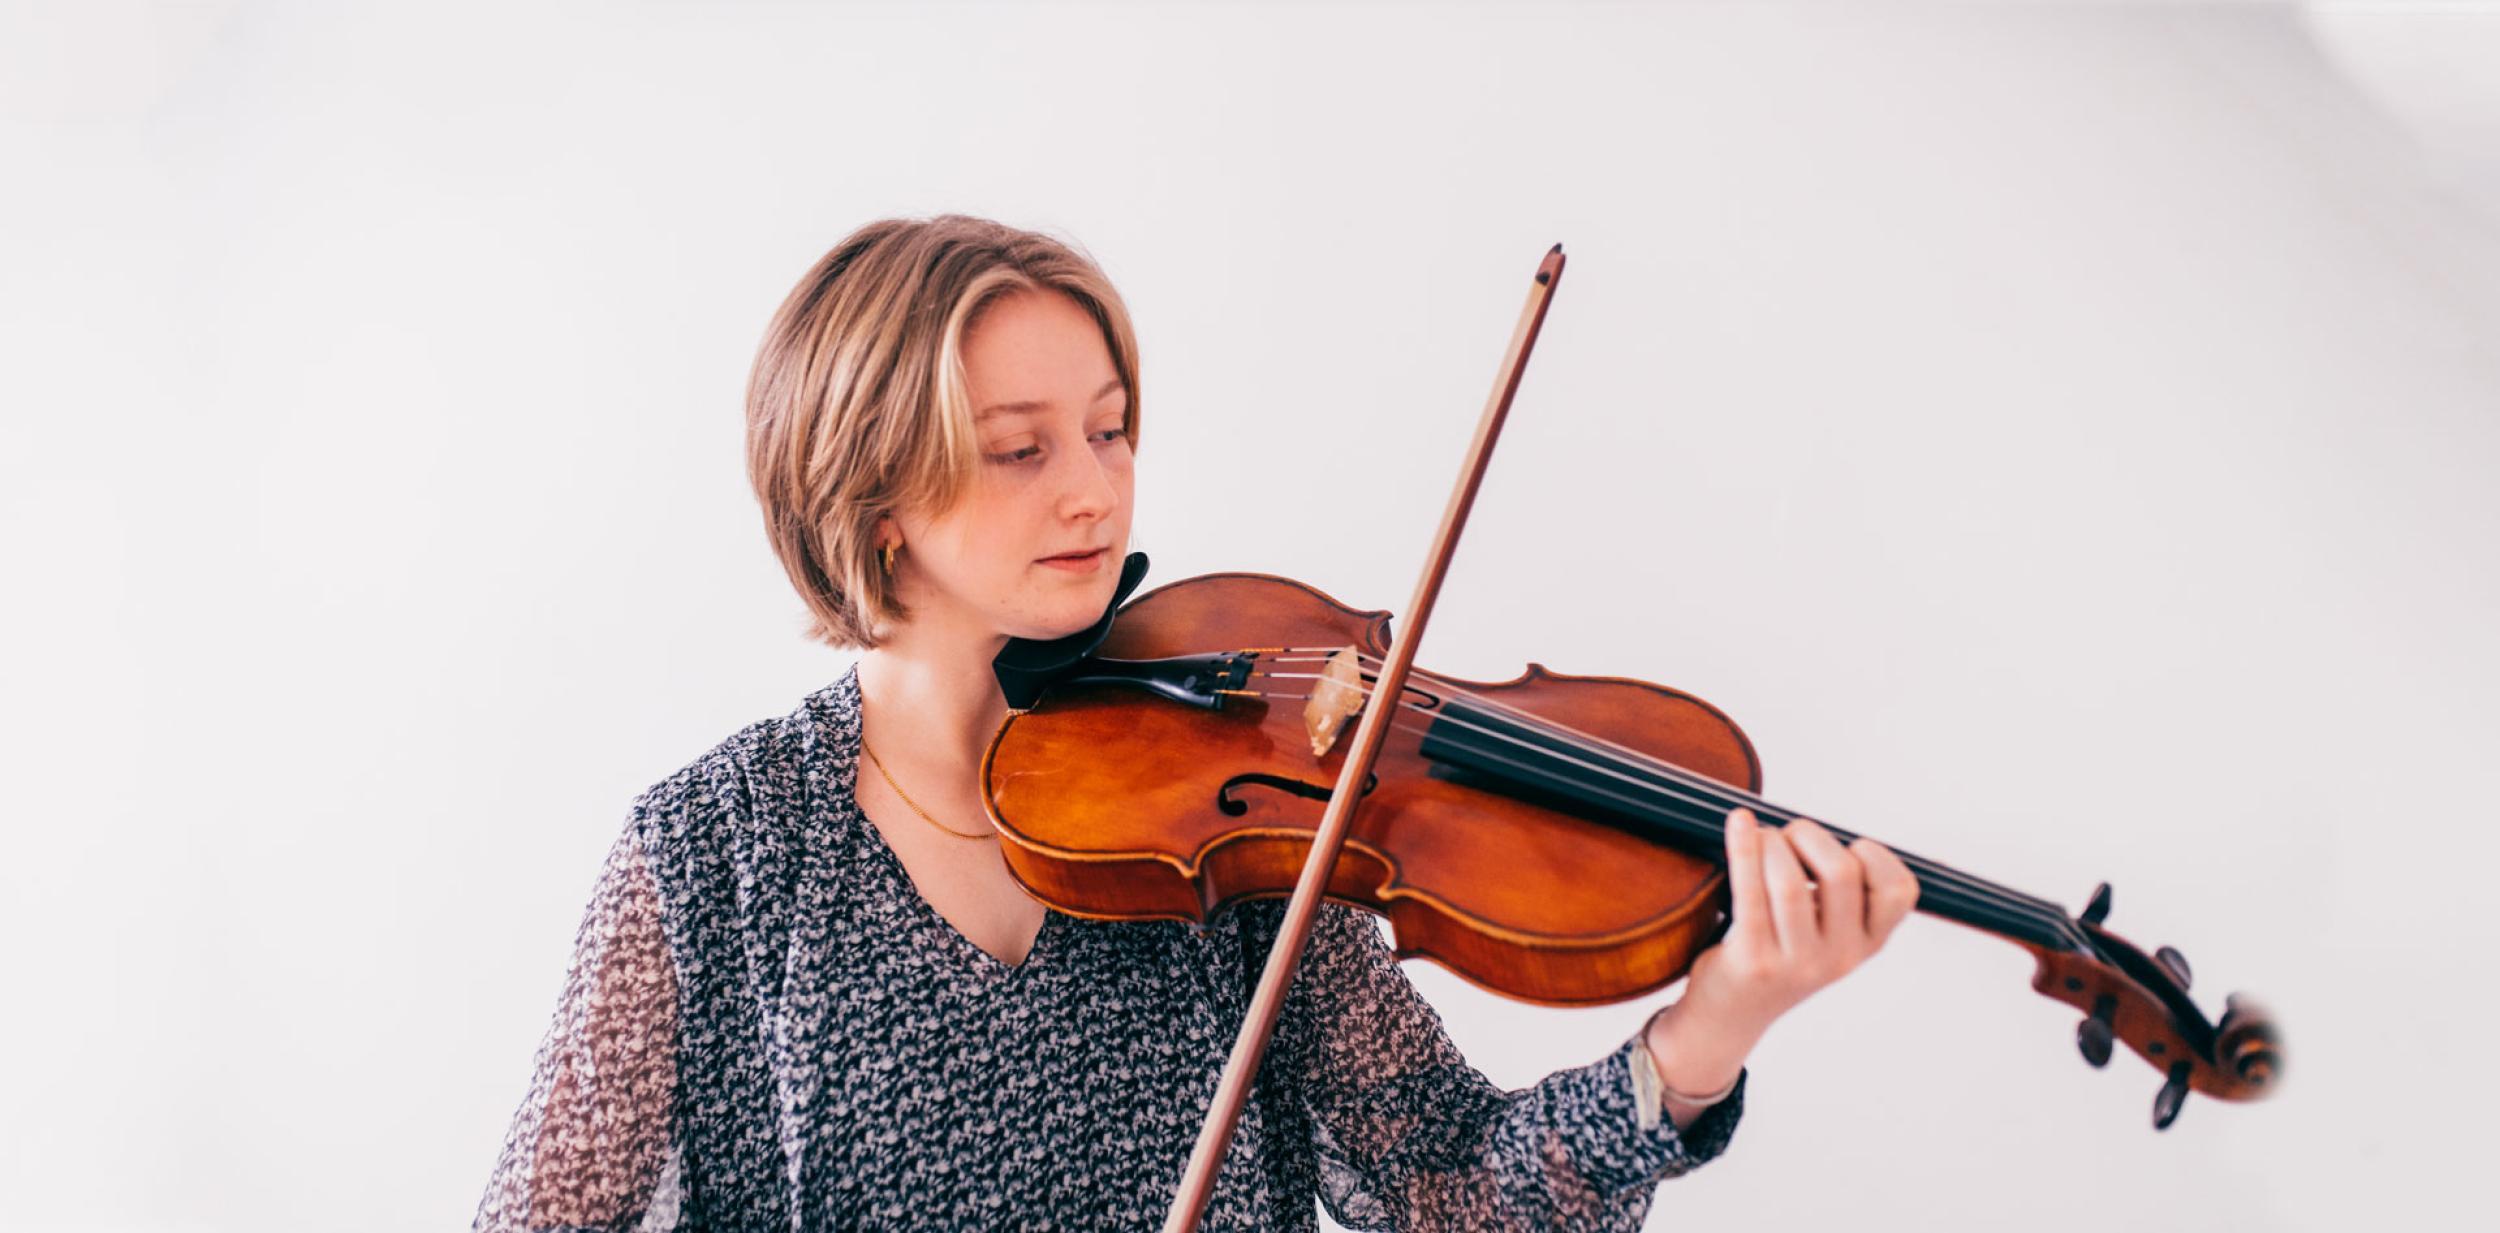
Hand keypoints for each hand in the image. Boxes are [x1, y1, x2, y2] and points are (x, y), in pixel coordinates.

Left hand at [1644, 807, 1919, 1100]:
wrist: (1732, 1014)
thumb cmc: (1780, 951)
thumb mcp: (1828, 932)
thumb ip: (1842, 890)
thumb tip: (1819, 831)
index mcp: (1867, 944)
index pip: (1898, 892)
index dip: (1875, 855)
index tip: (1847, 848)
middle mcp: (1840, 957)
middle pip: (1841, 872)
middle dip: (1810, 836)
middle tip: (1788, 836)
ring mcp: (1796, 962)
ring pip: (1789, 882)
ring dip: (1772, 843)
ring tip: (1761, 840)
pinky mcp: (1753, 960)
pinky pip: (1749, 892)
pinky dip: (1743, 848)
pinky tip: (1740, 822)